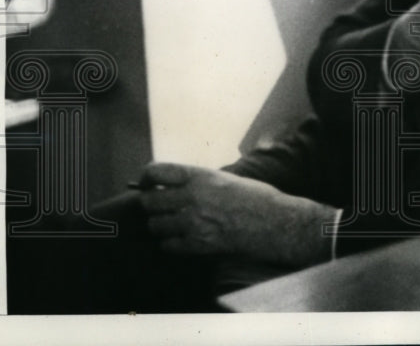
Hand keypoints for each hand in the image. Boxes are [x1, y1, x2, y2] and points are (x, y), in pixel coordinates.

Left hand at [136, 162, 337, 267]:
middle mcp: (192, 198)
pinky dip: (170, 242)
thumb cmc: (255, 197)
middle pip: (148, 201)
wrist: (274, 223)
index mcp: (199, 176)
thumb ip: (197, 181)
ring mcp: (193, 223)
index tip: (146, 183)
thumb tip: (171, 185)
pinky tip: (182, 238)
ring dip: (160, 224)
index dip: (146, 177)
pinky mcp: (197, 245)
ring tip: (172, 223)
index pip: (156, 172)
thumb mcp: (224, 179)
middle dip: (150, 204)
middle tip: (159, 206)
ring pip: (154, 225)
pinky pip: (167, 245)